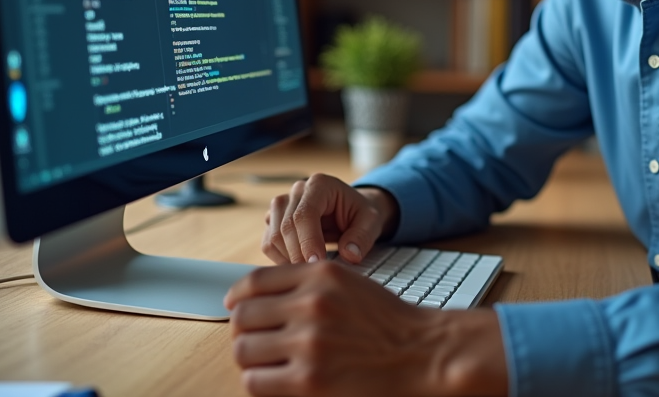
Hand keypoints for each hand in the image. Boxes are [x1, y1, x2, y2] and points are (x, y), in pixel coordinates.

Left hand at [225, 262, 506, 396]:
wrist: (423, 351)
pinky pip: (256, 381)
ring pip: (244, 350)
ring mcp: (308, 343)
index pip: (253, 282)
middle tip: (257, 340)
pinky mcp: (309, 379)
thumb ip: (307, 283)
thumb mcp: (349, 283)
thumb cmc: (388, 321)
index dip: (238, 298)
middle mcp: (311, 304)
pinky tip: (277, 380)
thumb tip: (257, 297)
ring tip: (268, 362)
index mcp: (320, 276)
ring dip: (252, 358)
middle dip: (245, 331)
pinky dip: (261, 382)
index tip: (236, 308)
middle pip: (243, 317)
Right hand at [262, 174, 397, 264]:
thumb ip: (362, 236)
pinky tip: (299, 265)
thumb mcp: (371, 222)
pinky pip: (268, 244)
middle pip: (285, 226)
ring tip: (309, 270)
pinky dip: (280, 259)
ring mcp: (283, 205)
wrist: (351, 211)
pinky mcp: (274, 220)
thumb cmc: (359, 213)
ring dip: (288, 259)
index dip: (308, 241)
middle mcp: (297, 191)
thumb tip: (350, 254)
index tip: (316, 263)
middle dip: (298, 255)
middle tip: (314, 273)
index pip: (304, 214)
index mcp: (320, 185)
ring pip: (273, 236)